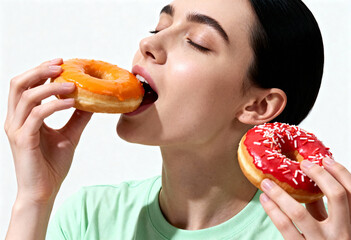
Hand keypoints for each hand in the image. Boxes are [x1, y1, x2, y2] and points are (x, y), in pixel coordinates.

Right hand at [4, 58, 92, 203]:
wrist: (44, 191)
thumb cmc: (52, 165)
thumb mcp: (69, 136)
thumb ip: (77, 118)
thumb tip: (92, 102)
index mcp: (23, 117)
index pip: (26, 86)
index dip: (40, 71)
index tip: (61, 63)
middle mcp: (15, 120)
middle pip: (19, 84)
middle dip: (39, 70)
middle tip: (61, 64)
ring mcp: (17, 129)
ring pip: (26, 96)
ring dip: (49, 86)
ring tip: (72, 84)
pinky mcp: (23, 139)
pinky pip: (37, 115)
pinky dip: (55, 105)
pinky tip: (71, 103)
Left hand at [259, 158, 350, 239]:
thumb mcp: (334, 226)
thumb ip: (323, 208)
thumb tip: (306, 183)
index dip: (341, 172)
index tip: (324, 159)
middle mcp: (343, 233)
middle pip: (337, 196)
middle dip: (320, 175)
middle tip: (303, 164)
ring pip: (300, 213)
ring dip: (280, 194)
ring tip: (267, 182)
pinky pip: (286, 228)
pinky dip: (273, 211)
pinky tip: (265, 200)